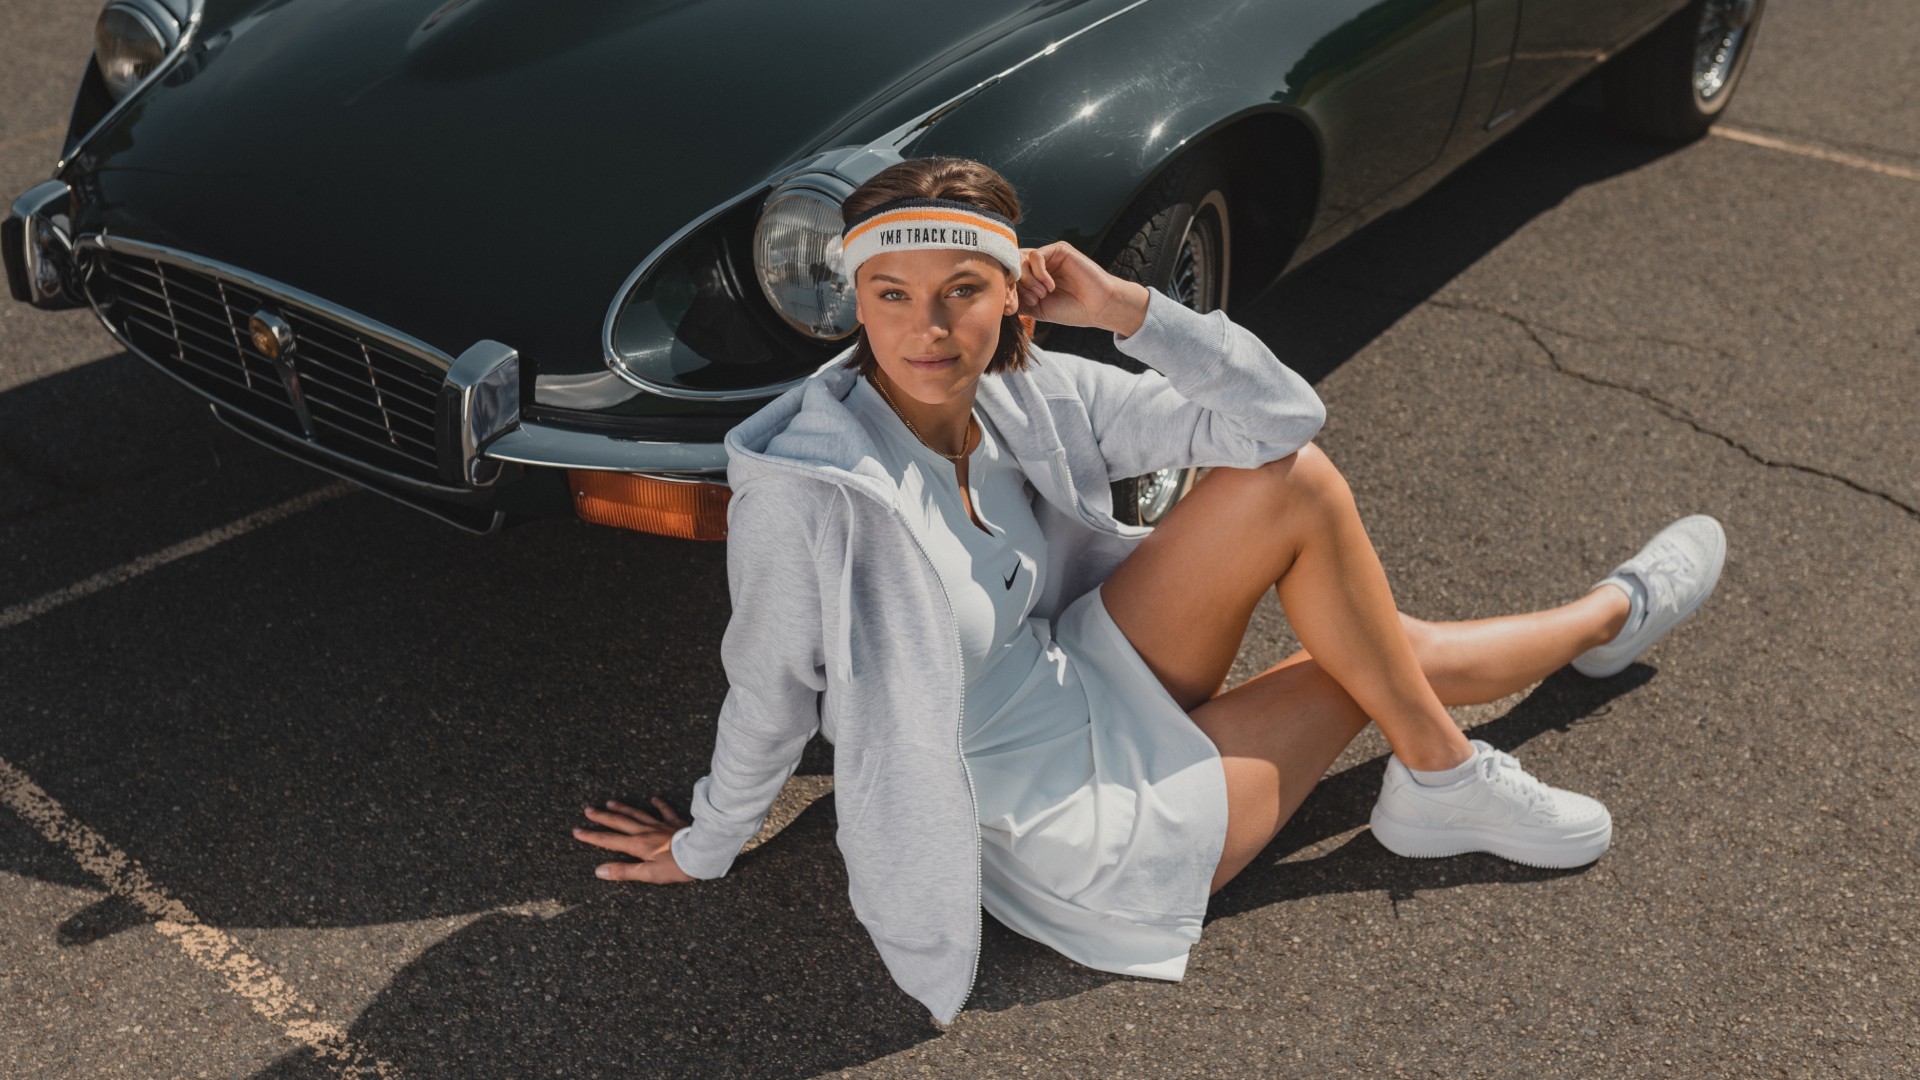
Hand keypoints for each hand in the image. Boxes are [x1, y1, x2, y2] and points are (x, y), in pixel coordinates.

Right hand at [572, 797, 696, 883]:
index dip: (592, 836)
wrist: (701, 853)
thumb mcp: (648, 875)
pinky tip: (653, 798)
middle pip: (619, 822)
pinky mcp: (675, 822)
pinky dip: (658, 804)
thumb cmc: (675, 867)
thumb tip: (599, 870)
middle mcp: (645, 831)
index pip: (609, 840)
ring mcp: (660, 825)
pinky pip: (665, 811)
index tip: (577, 831)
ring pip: (637, 814)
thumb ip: (624, 872)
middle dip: (602, 817)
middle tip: (588, 810)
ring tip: (610, 803)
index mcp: (637, 845)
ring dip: (622, 808)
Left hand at [1014, 241, 1150, 335]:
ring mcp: (1048, 256)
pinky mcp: (1059, 250)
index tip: (1014, 307)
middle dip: (1015, 285)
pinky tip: (1050, 286)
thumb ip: (1018, 301)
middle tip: (1030, 300)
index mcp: (1032, 278)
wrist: (1098, 307)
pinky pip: (1036, 255)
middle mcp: (1038, 265)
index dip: (1006, 290)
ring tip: (1042, 295)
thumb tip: (996, 299)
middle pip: (1011, 266)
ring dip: (1028, 280)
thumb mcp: (1037, 309)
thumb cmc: (1072, 310)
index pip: (1008, 276)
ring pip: (1021, 259)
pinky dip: (1039, 273)